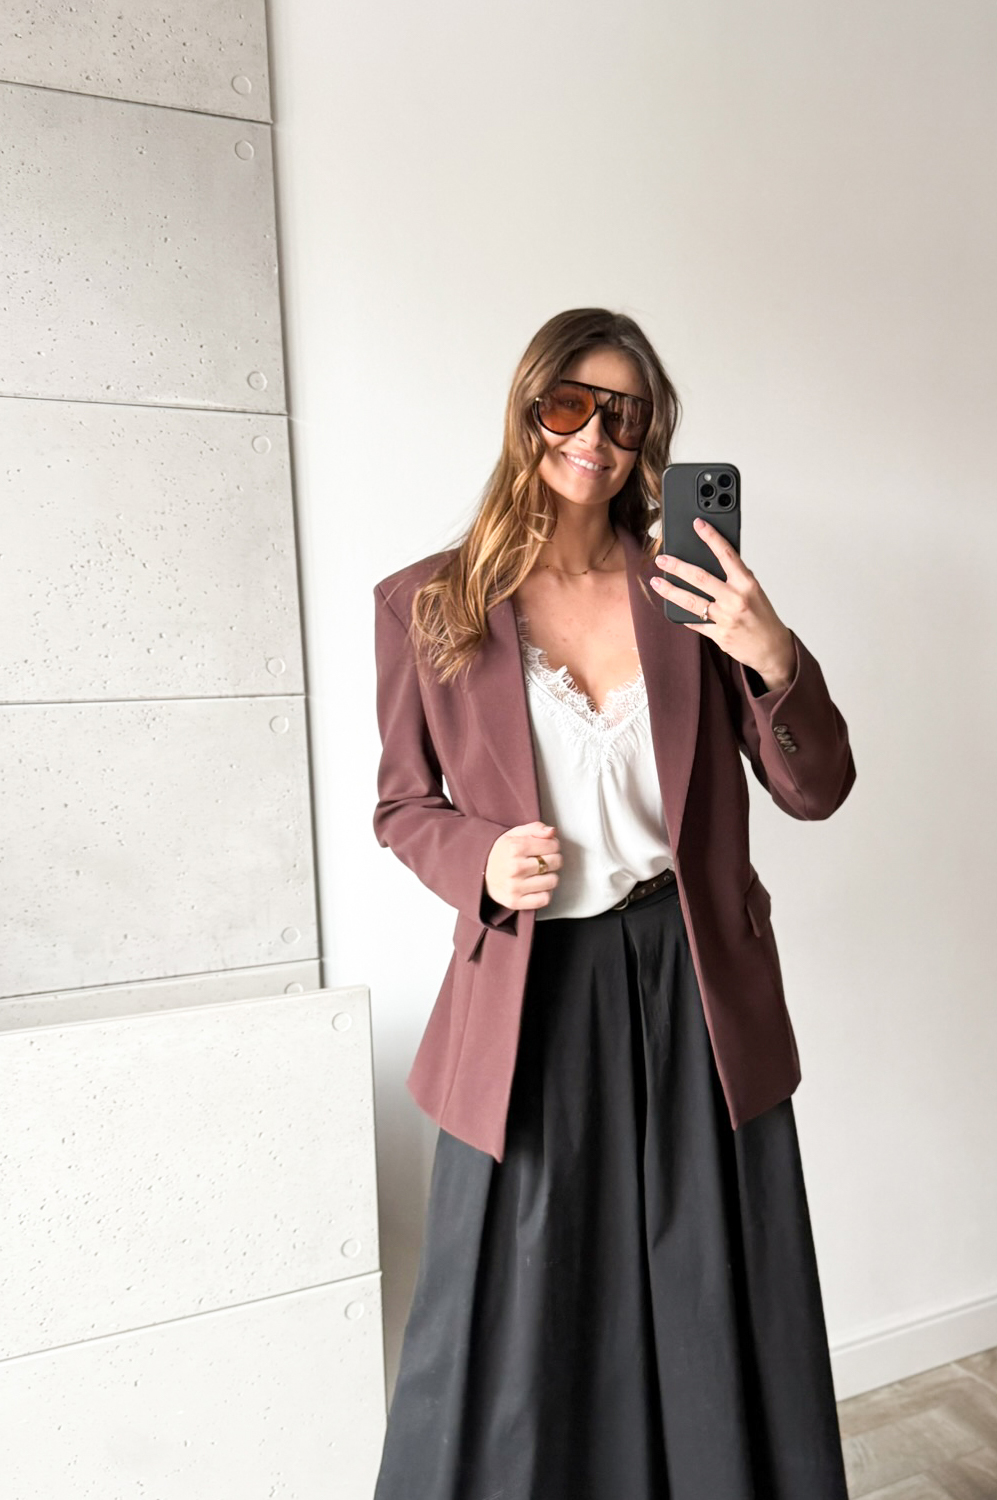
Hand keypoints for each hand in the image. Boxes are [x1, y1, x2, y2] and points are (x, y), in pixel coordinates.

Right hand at [485, 821, 561, 910]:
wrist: (480, 873)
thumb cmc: (502, 853)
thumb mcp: (515, 834)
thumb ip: (535, 828)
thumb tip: (552, 831)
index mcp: (514, 847)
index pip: (553, 845)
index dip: (554, 845)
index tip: (547, 848)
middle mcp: (514, 868)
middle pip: (556, 863)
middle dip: (554, 860)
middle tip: (543, 860)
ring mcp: (514, 887)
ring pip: (552, 881)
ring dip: (550, 877)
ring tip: (539, 874)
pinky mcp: (514, 902)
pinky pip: (544, 899)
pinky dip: (545, 893)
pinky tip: (537, 887)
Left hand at [650, 517, 794, 687]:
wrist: (772, 649)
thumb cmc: (764, 617)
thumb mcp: (755, 592)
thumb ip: (738, 578)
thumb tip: (719, 563)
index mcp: (747, 584)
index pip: (726, 554)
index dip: (711, 537)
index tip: (698, 525)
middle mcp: (735, 599)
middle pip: (700, 578)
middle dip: (677, 566)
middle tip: (662, 559)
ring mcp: (725, 618)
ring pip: (691, 601)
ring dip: (670, 591)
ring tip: (656, 582)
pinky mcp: (718, 635)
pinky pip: (695, 622)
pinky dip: (684, 615)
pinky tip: (674, 608)